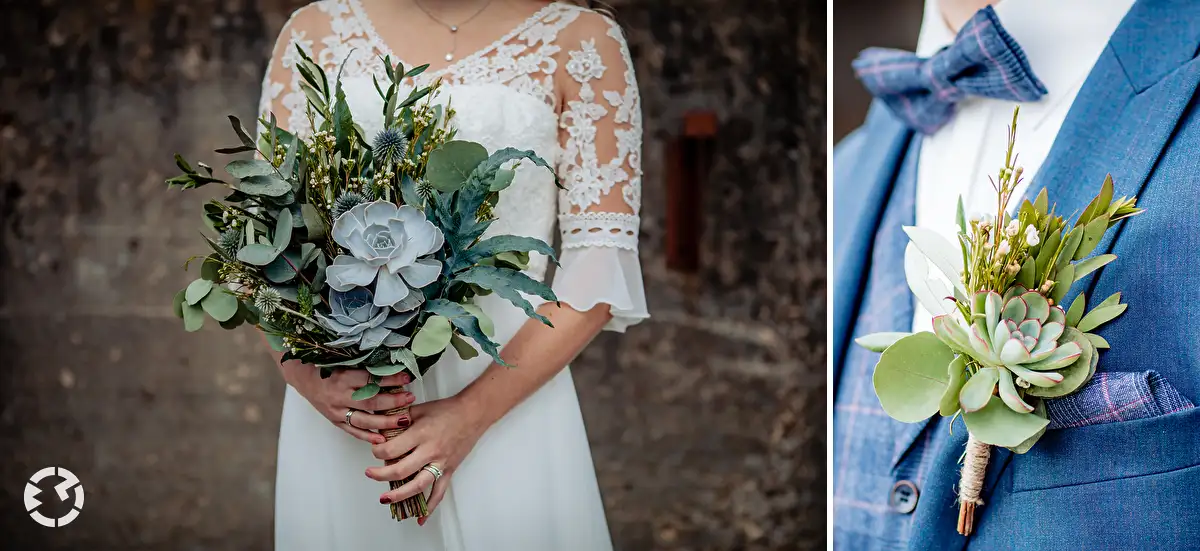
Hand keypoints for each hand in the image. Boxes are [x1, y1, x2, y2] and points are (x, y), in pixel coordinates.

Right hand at [282, 361, 414, 443]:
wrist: (303, 377)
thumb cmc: (326, 367)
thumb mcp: (343, 362)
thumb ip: (364, 366)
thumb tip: (392, 365)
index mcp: (343, 377)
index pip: (370, 380)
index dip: (390, 379)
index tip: (406, 377)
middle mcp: (339, 396)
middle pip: (370, 402)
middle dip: (393, 402)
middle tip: (410, 399)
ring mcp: (336, 411)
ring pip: (364, 420)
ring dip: (386, 422)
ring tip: (404, 420)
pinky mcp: (334, 421)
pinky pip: (353, 431)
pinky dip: (368, 436)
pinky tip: (382, 439)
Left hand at [364, 395, 489, 523]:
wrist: (473, 414)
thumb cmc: (447, 410)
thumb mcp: (419, 409)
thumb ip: (399, 419)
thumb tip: (381, 428)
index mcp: (420, 433)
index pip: (392, 449)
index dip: (378, 452)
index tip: (375, 450)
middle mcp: (430, 450)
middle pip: (400, 470)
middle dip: (380, 474)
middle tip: (370, 473)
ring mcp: (440, 463)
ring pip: (417, 485)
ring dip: (399, 495)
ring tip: (384, 499)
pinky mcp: (449, 470)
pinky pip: (439, 493)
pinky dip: (430, 507)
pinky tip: (420, 519)